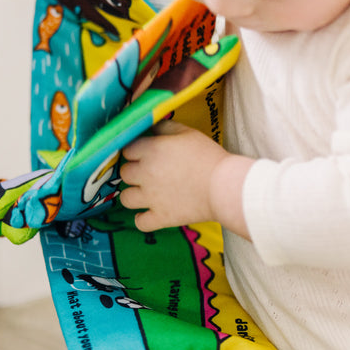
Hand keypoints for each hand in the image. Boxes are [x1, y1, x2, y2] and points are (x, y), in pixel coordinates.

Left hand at [119, 121, 252, 235]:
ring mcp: (151, 198)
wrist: (224, 186)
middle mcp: (145, 174)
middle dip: (134, 172)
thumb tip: (151, 127)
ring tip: (146, 193)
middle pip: (124, 173)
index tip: (146, 154)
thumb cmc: (208, 156)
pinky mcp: (161, 217)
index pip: (127, 149)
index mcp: (151, 150)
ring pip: (125, 198)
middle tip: (149, 173)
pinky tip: (150, 213)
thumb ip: (165, 127)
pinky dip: (143, 219)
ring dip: (133, 195)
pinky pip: (139, 223)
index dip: (136, 151)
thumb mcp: (187, 132)